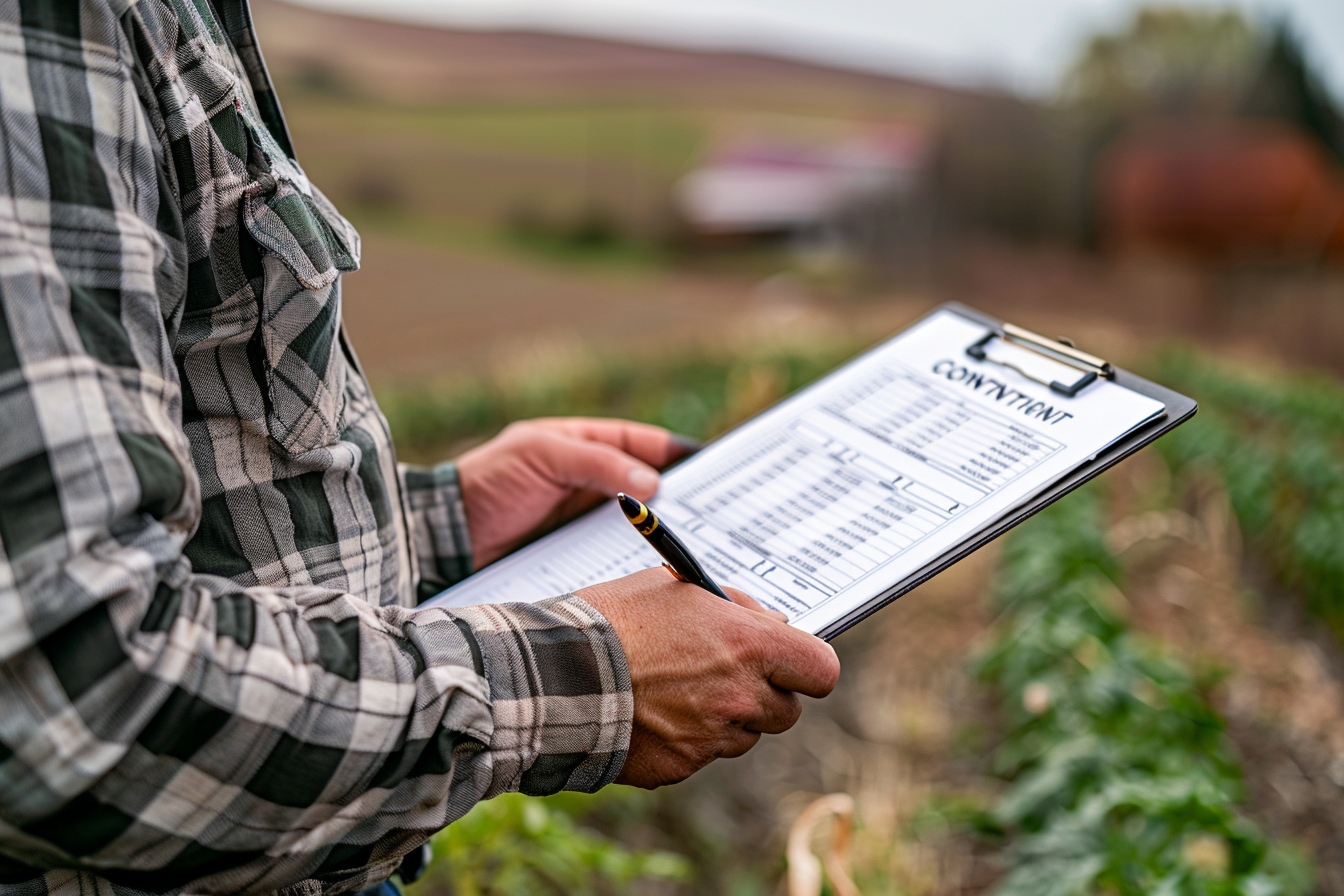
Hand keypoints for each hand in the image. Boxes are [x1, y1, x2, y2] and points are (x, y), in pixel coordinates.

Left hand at [456, 418, 692, 566]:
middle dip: (680, 496)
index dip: (677, 452)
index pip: (642, 442)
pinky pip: (615, 554)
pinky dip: (637, 560)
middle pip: (647, 486)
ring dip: (662, 533)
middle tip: (717, 512)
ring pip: (636, 523)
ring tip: (698, 546)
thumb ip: (597, 464)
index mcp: (583, 444)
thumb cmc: (489, 482)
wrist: (444, 537)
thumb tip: (654, 482)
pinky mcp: (575, 553)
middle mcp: (589, 480)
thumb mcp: (542, 457)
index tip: (714, 465)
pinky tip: (658, 573)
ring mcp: (583, 518)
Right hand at [578, 567, 840, 787]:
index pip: (821, 670)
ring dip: (725, 719)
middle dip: (765, 695)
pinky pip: (700, 756)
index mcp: (748, 643)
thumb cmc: (613, 618)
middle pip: (787, 711)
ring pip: (743, 736)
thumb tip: (771, 623)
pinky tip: (649, 714)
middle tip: (729, 676)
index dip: (808, 667)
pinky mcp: (680, 768)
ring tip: (675, 692)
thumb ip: (735, 607)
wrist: (554, 672)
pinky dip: (685, 741)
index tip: (791, 662)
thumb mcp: (677, 587)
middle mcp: (739, 695)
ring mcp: (711, 737)